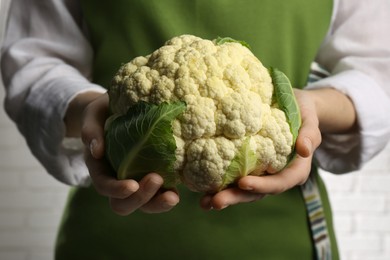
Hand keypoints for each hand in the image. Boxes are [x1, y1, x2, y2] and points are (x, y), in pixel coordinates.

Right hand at [78, 93, 178, 214]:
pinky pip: (160, 194)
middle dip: (140, 198)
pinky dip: (168, 196)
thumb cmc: (103, 112)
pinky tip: (177, 191)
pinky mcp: (153, 177)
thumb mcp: (93, 115)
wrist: (116, 110)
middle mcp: (117, 180)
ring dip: (158, 204)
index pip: (104, 186)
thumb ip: (90, 130)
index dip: (116, 190)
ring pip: (144, 205)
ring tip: (173, 196)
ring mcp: (136, 181)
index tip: (132, 185)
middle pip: (124, 204)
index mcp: (100, 168)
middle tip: (156, 179)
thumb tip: (96, 151)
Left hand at [200, 89, 321, 209]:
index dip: (262, 185)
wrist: (296, 109)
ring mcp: (263, 175)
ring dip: (226, 197)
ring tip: (206, 203)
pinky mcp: (251, 168)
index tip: (242, 183)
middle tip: (217, 202)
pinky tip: (204, 192)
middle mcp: (278, 176)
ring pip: (245, 191)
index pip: (280, 182)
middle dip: (237, 197)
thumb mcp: (310, 120)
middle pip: (258, 192)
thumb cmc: (304, 114)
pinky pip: (236, 180)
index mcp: (295, 169)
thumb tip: (304, 150)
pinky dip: (221, 187)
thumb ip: (310, 135)